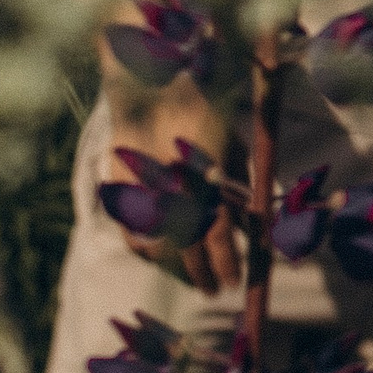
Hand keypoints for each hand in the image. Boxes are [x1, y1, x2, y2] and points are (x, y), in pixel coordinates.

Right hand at [113, 73, 243, 296]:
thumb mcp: (234, 150)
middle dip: (202, 274)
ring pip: (156, 245)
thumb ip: (241, 189)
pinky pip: (129, 229)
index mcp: (206, 182)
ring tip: (187, 273)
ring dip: (174, 263)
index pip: (219, 237)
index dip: (228, 264)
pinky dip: (142, 245)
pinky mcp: (119, 186)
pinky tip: (153, 254)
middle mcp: (173, 191)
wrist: (155, 81)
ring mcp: (143, 192)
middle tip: (212, 292)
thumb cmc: (207, 111)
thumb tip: (253, 224)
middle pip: (189, 248)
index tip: (234, 284)